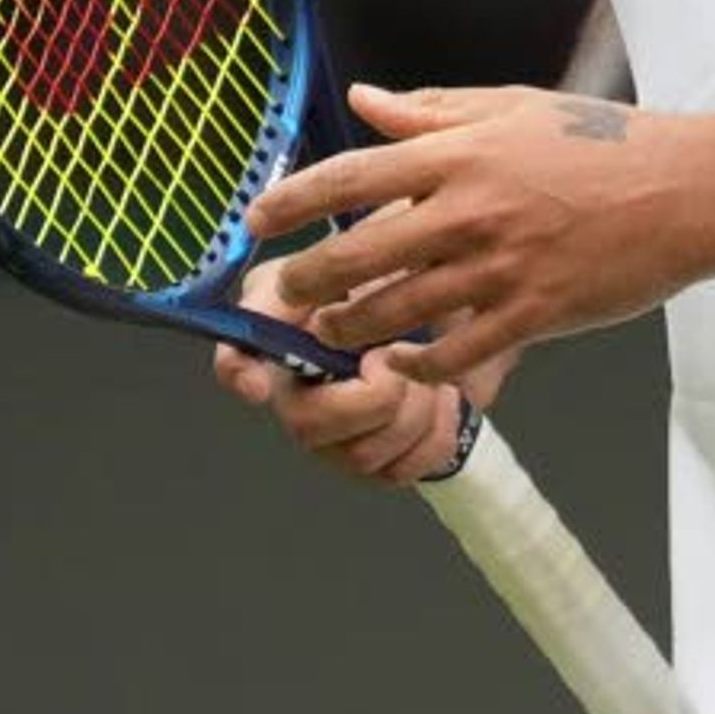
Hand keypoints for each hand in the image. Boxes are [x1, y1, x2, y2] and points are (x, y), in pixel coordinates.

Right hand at [208, 249, 510, 485]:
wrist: (479, 310)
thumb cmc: (419, 274)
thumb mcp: (377, 242)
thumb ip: (327, 263)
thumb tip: (277, 292)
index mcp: (290, 333)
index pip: (235, 360)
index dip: (238, 374)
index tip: (259, 384)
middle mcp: (303, 391)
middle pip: (308, 426)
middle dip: (370, 397)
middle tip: (398, 358)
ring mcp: (340, 434)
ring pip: (359, 455)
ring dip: (412, 412)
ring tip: (431, 376)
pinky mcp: (382, 461)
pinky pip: (401, 471)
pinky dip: (435, 434)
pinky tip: (445, 399)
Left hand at [242, 81, 714, 387]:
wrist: (690, 190)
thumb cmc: (607, 144)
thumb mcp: (516, 108)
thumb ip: (432, 112)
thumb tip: (364, 100)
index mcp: (463, 153)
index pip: (351, 175)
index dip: (291, 200)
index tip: (257, 219)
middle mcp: (471, 210)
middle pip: (356, 255)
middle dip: (308, 282)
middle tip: (289, 296)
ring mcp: (500, 268)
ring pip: (394, 312)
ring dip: (351, 329)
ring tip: (335, 332)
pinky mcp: (533, 313)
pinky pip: (452, 354)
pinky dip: (416, 365)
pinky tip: (401, 363)